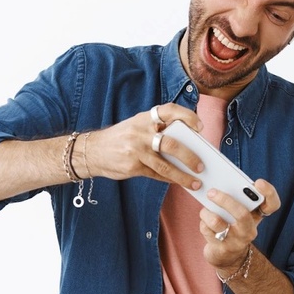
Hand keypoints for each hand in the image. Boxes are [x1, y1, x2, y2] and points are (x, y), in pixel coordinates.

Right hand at [84, 103, 205, 192]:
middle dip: (190, 156)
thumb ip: (157, 131)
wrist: (92, 150)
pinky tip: (178, 182)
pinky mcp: (132, 166)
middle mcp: (141, 132)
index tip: (200, 127)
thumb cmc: (121, 138)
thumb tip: (187, 146)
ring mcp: (136, 150)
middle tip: (202, 165)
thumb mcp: (136, 126)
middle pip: (171, 143)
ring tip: (196, 182)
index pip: (169, 110)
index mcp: (144, 118)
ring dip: (183, 176)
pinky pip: (156, 174)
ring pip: (165, 165)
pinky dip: (169, 179)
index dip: (187, 116)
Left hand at [200, 178, 280, 269]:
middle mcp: (250, 230)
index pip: (272, 205)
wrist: (226, 254)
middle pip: (242, 214)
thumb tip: (218, 185)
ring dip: (206, 212)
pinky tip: (206, 223)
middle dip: (224, 200)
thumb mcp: (236, 212)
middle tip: (211, 192)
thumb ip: (234, 199)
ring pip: (216, 221)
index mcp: (257, 216)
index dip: (269, 193)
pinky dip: (203, 222)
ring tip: (205, 210)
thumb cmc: (231, 225)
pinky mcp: (222, 248)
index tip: (258, 182)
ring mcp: (236, 241)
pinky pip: (206, 229)